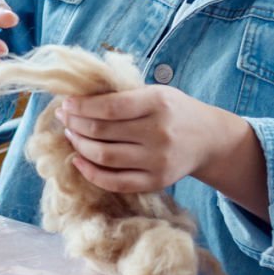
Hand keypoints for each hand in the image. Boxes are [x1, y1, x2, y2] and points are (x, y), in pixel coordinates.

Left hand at [57, 85, 248, 193]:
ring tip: (72, 135)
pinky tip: (79, 161)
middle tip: (64, 118)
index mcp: (158, 103)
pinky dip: (91, 173)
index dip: (81, 107)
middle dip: (75, 124)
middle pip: (102, 132)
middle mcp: (158, 133)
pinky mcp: (156, 182)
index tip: (66, 105)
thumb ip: (123, 96)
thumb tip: (78, 100)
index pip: (109, 107)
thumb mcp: (156, 92)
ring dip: (79, 145)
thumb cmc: (175, 111)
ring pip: (103, 157)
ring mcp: (157, 160)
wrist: (209, 139)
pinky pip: (115, 182)